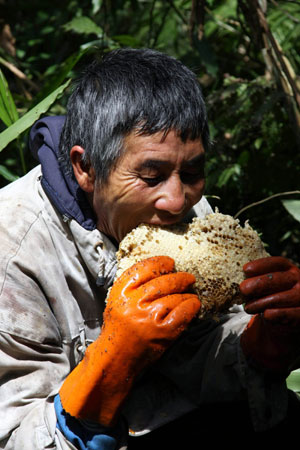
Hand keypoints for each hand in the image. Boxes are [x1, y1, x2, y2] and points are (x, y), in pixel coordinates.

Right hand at [60, 256, 199, 424]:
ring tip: (191, 294)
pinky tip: (193, 305)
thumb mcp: (118, 302)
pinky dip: (191, 306)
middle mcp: (134, 303)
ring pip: (175, 296)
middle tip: (188, 278)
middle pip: (163, 281)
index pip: (144, 269)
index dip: (160, 262)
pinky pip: (183, 312)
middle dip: (180, 278)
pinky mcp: (162, 332)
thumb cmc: (118, 329)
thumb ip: (134, 286)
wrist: (115, 358)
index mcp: (121, 293)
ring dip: (187, 293)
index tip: (170, 262)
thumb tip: (161, 269)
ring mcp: (149, 317)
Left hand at [240, 256, 299, 373]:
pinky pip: (286, 314)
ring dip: (260, 303)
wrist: (287, 319)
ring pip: (278, 298)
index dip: (261, 265)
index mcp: (290, 270)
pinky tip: (265, 315)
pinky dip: (273, 315)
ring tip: (248, 307)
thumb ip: (259, 280)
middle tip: (243, 289)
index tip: (245, 269)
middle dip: (257, 284)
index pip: (277, 263)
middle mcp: (298, 281)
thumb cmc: (273, 297)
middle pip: (276, 279)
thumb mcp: (268, 285)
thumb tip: (239, 279)